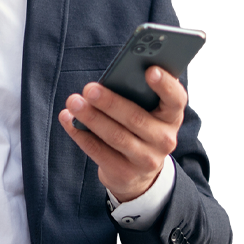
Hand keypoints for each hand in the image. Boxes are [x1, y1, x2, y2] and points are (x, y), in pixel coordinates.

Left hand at [57, 66, 185, 202]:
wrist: (138, 174)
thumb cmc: (138, 128)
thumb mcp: (146, 113)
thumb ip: (135, 95)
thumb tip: (108, 79)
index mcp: (171, 117)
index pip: (176, 99)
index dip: (165, 84)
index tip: (149, 70)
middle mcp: (164, 139)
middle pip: (136, 118)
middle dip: (110, 102)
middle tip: (89, 88)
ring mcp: (146, 159)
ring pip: (116, 136)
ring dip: (91, 117)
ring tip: (74, 102)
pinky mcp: (124, 173)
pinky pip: (98, 151)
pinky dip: (80, 134)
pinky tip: (68, 119)